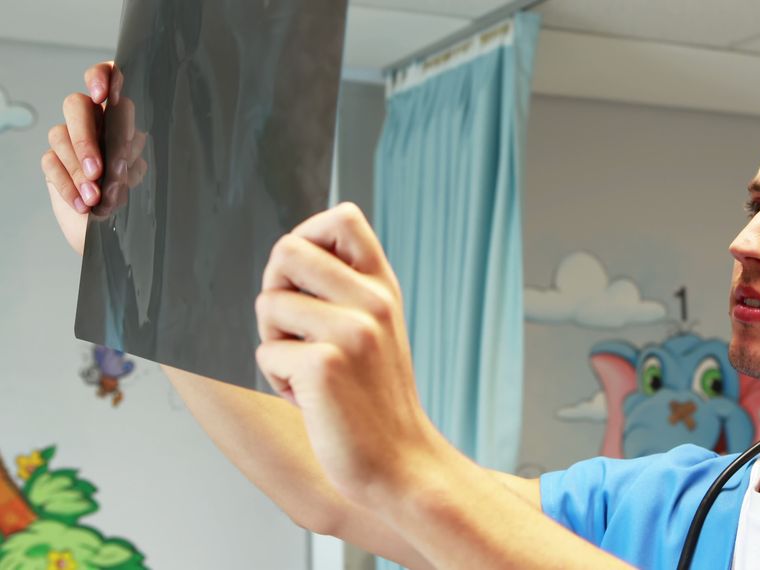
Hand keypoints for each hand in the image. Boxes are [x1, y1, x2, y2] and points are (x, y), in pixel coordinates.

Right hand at [40, 61, 147, 253]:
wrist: (117, 228)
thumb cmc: (134, 192)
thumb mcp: (141, 172)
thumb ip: (132, 155)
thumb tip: (126, 145)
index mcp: (120, 113)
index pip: (107, 77)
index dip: (101, 77)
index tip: (103, 96)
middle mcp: (93, 120)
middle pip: (75, 105)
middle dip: (85, 138)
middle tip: (99, 170)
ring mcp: (69, 139)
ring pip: (60, 135)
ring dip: (78, 168)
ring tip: (95, 196)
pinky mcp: (53, 162)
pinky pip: (50, 165)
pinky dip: (67, 185)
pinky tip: (82, 203)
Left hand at [255, 203, 441, 504]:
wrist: (400, 461)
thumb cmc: (375, 399)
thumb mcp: (377, 328)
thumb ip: (346, 287)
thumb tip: (288, 251)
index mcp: (382, 287)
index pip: (343, 217)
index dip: (307, 236)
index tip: (304, 279)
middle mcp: (372, 301)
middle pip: (287, 251)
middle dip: (274, 290)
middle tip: (295, 330)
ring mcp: (351, 331)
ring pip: (267, 304)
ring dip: (273, 342)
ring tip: (308, 372)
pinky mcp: (324, 365)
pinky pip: (266, 353)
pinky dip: (278, 380)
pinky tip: (311, 398)